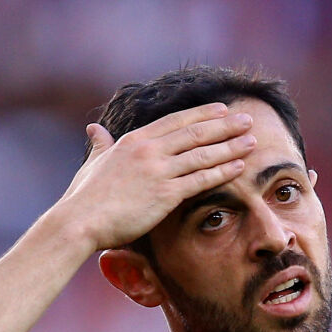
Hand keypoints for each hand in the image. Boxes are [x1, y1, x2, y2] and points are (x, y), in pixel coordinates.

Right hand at [52, 103, 255, 249]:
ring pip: (202, 153)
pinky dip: (222, 171)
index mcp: (134, 140)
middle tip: (247, 120)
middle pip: (195, 132)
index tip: (221, 110)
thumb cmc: (83, 198)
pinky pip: (200, 178)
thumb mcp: (92, 164)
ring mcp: (158, 170)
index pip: (175, 121)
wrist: (79, 221)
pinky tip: (239, 166)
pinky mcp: (164, 193)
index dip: (201, 114)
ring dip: (230, 146)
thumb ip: (100, 145)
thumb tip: (94, 129)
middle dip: (224, 125)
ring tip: (251, 140)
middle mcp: (149, 150)